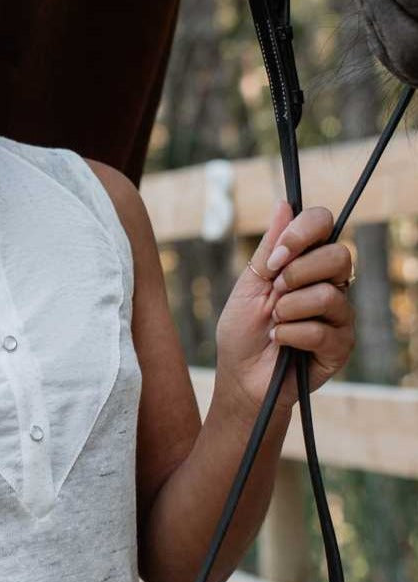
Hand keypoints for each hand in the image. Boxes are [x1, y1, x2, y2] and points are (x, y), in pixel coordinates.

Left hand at [214, 201, 355, 414]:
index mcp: (307, 263)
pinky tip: (280, 343)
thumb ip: (270, 248)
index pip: (324, 224)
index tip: (276, 257)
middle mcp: (330, 284)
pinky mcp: (340, 346)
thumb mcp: (249, 284)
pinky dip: (290, 336)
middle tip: (274, 293)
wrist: (240, 377)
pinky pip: (322, 330)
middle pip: (338, 255)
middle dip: (296, 274)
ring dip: (289, 309)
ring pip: (328, 294)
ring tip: (274, 323)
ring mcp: (339, 315)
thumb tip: (284, 204)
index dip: (303, 233)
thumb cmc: (242, 331)